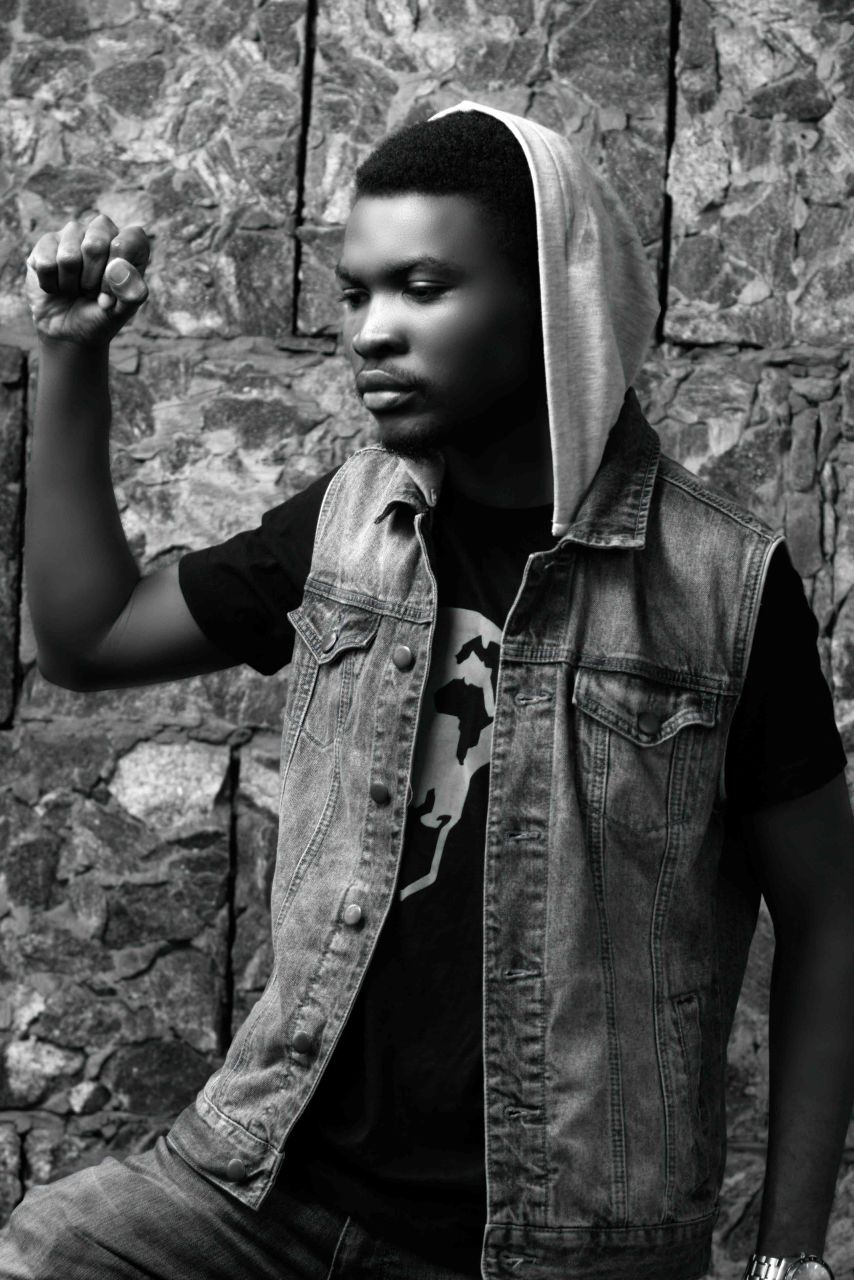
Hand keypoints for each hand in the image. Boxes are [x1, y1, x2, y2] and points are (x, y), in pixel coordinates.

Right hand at [25, 213, 150, 346]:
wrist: (67, 330)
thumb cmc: (100, 316)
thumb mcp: (122, 312)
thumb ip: (132, 293)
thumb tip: (119, 265)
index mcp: (128, 245)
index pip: (131, 239)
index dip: (120, 269)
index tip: (113, 292)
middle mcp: (102, 232)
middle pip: (95, 245)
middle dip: (91, 280)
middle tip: (91, 291)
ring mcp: (73, 234)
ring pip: (68, 256)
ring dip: (71, 284)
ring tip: (75, 289)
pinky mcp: (46, 242)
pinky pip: (46, 263)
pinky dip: (51, 285)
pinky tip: (57, 286)